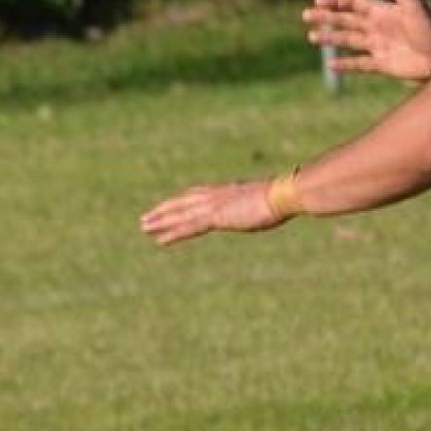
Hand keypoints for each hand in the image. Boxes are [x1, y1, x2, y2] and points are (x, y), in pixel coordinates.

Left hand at [140, 179, 285, 246]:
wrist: (286, 194)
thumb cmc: (285, 197)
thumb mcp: (269, 200)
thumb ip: (261, 203)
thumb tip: (272, 205)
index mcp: (228, 189)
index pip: (197, 193)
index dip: (181, 200)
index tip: (170, 204)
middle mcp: (216, 195)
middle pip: (182, 202)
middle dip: (163, 210)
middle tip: (146, 218)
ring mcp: (214, 205)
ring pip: (180, 214)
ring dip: (160, 222)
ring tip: (144, 228)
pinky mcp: (216, 217)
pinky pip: (189, 227)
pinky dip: (173, 234)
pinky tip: (159, 241)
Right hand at [304, 0, 430, 81]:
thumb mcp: (414, 5)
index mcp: (383, 11)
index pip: (354, 2)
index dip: (337, 0)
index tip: (319, 0)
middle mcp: (378, 27)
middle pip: (346, 20)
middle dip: (326, 17)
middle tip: (306, 15)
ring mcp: (379, 46)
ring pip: (348, 41)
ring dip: (331, 38)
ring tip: (312, 37)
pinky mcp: (382, 64)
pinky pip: (359, 64)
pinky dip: (345, 65)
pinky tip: (331, 64)